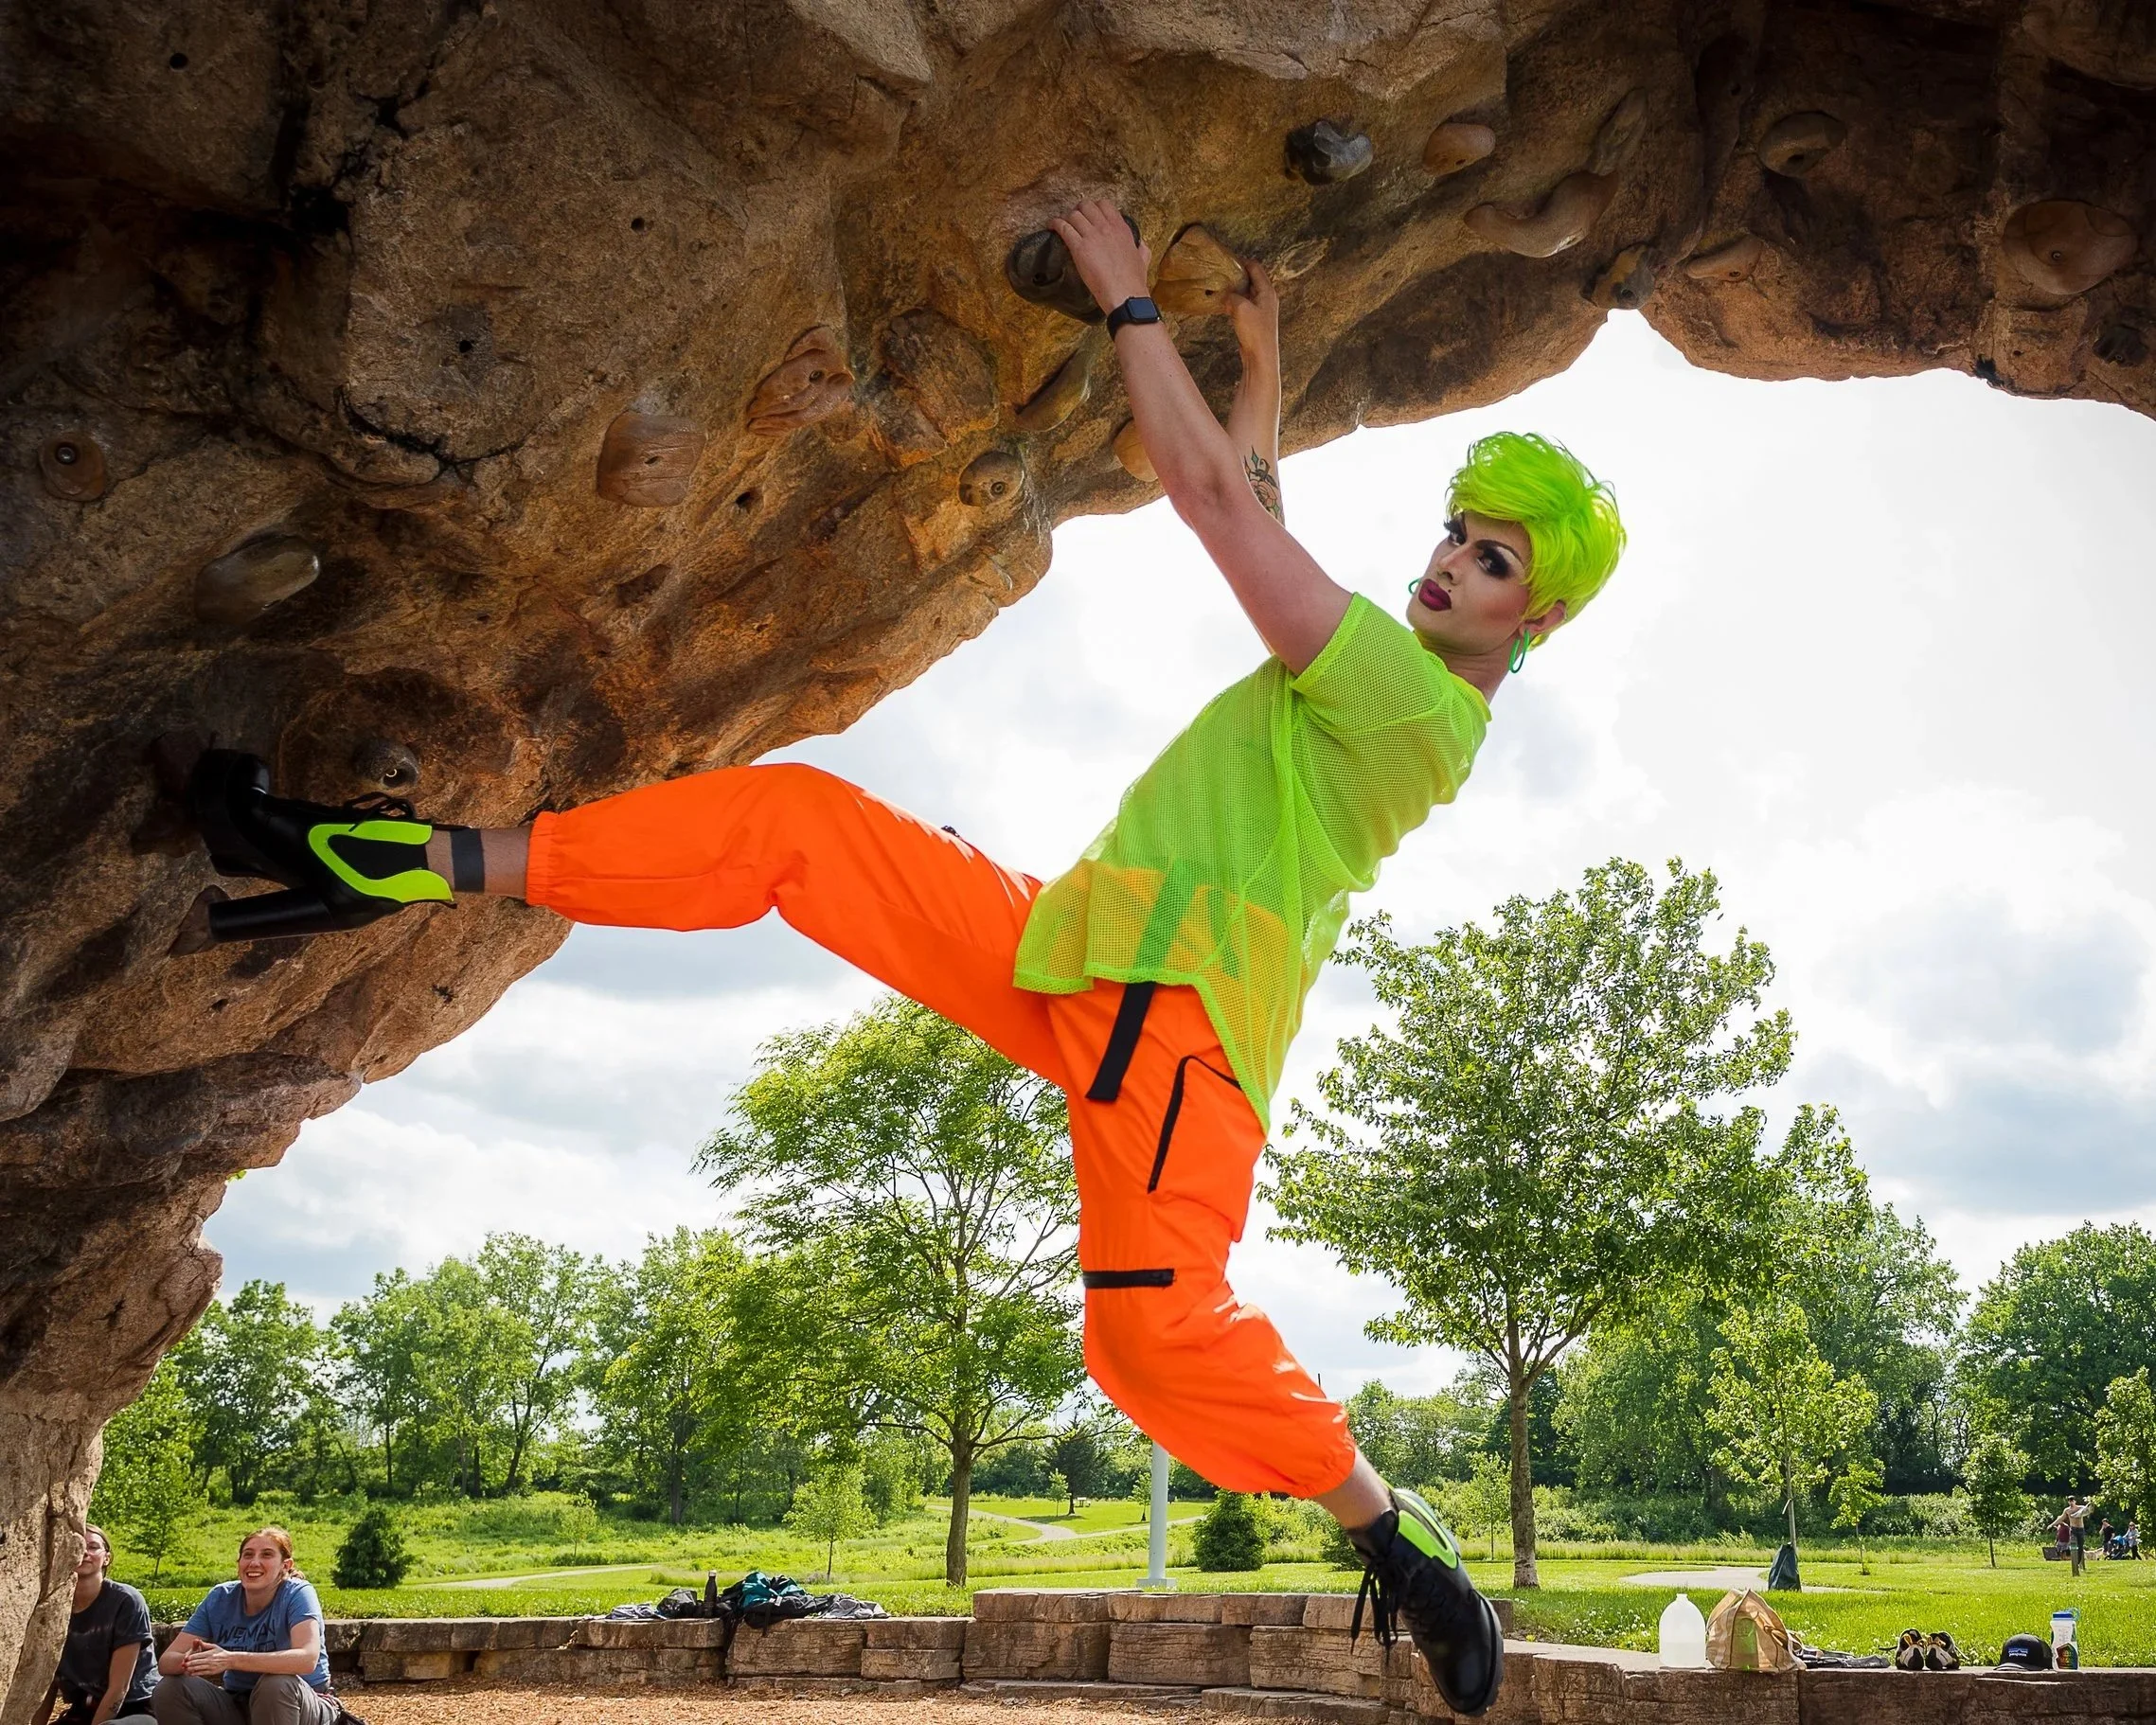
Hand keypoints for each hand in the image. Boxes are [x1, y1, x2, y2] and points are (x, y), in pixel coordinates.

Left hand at [182, 1646, 232, 1677]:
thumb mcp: (214, 1646)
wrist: (229, 1660)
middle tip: (183, 1664)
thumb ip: (205, 1645)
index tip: (186, 1658)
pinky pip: (201, 1673)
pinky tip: (191, 1674)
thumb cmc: (221, 1652)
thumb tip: (198, 1640)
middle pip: (197, 1662)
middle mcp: (209, 1660)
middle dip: (189, 1664)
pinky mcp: (211, 1672)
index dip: (191, 1657)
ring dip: (191, 1669)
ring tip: (185, 1669)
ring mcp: (210, 1666)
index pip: (198, 1655)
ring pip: (198, 1668)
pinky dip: (195, 1673)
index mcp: (209, 1653)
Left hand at [1048, 199, 1151, 318]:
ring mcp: (1092, 236)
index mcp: (1121, 228)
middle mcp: (1106, 227)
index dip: (1094, 208)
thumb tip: (1141, 244)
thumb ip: (1141, 248)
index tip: (1089, 215)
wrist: (1124, 294)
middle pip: (1086, 206)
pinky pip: (1063, 227)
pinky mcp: (1079, 247)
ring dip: (1066, 218)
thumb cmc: (1133, 281)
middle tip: (1074, 220)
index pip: (1104, 205)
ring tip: (1062, 225)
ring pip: (1074, 215)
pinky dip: (1055, 224)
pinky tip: (1051, 226)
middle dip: (1078, 210)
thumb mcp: (1143, 258)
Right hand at [1227, 259, 1279, 366]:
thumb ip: (1232, 296)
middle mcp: (1267, 298)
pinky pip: (1245, 305)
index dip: (1242, 261)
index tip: (1229, 260)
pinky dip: (1235, 301)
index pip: (1255, 267)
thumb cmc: (1255, 332)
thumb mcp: (1240, 307)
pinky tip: (1225, 304)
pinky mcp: (1256, 320)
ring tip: (1222, 287)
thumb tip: (1226, 295)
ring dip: (1236, 289)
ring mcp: (1262, 310)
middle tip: (1223, 273)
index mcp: (1267, 291)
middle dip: (1238, 275)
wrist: (1260, 357)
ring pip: (1248, 292)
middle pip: (1252, 279)